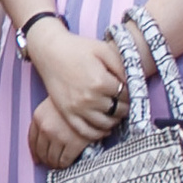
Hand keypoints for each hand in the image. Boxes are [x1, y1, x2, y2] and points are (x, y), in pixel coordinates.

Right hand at [22, 22, 128, 143]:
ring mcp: (77, 108)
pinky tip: (104, 128)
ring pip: (105, 124)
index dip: (132, 93)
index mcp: (100, 82)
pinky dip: (98, 134)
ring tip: (116, 112)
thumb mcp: (103, 49)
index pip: (126, 95)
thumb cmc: (78, 48)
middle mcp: (90, 98)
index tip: (130, 90)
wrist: (50, 51)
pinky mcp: (67, 113)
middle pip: (118, 111)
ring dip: (115, 120)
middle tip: (125, 101)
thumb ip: (121, 65)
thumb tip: (133, 82)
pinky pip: (86, 132)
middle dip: (125, 107)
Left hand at [27, 94, 101, 170]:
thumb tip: (42, 143)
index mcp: (38, 117)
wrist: (90, 99)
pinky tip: (67, 163)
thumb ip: (44, 120)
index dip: (35, 153)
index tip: (37, 159)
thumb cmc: (72, 101)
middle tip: (52, 162)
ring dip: (55, 164)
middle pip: (41, 152)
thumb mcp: (52, 105)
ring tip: (60, 164)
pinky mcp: (73, 144)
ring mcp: (59, 136)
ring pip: (52, 159)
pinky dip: (65, 165)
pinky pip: (65, 161)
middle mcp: (45, 128)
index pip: (32, 141)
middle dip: (46, 160)